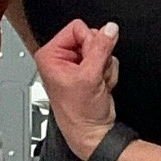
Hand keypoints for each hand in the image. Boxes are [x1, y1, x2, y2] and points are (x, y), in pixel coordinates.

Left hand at [35, 17, 119, 159]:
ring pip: (101, 49)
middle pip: (91, 37)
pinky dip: (108, 73)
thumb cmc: (80, 113)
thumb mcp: (90, 76)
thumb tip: (110, 29)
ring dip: (104, 67)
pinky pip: (107, 60)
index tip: (90, 60)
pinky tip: (100, 85)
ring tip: (96, 83)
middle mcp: (61, 58)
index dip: (89, 42)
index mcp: (50, 55)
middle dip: (98, 56)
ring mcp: (77, 64)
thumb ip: (101, 48)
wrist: (93, 132)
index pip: (77, 28)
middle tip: (94, 74)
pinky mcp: (90, 71)